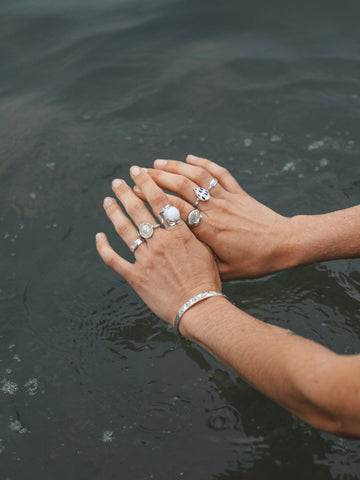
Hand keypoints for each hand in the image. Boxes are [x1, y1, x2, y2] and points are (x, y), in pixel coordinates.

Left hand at [96, 166, 221, 325]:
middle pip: (138, 210)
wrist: (199, 308)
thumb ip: (192, 233)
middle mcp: (159, 242)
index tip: (138, 171)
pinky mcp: (135, 277)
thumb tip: (185, 218)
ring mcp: (145, 259)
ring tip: (107, 200)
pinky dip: (103, 247)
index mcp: (177, 234)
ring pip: (124, 230)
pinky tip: (99, 236)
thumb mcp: (205, 251)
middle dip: (125, 192)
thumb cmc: (206, 281)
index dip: (146, 183)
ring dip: (114, 213)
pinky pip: (113, 259)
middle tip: (117, 181)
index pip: (159, 201)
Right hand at [135, 155, 293, 279]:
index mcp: (208, 230)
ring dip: (176, 166)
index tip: (135, 191)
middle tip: (138, 171)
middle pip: (182, 187)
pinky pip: (220, 173)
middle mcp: (215, 209)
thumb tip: (178, 256)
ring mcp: (228, 198)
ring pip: (198, 176)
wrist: (285, 245)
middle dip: (157, 177)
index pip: (174, 209)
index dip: (153, 198)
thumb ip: (201, 261)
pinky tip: (190, 158)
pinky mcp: (239, 192)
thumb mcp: (225, 271)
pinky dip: (204, 163)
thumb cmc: (255, 262)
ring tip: (157, 162)